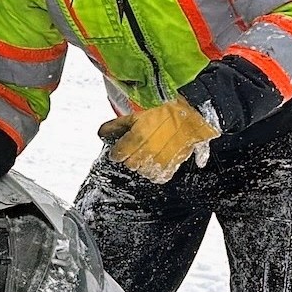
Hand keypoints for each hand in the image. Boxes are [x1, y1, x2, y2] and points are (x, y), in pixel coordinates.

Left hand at [97, 99, 220, 183]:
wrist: (190, 117)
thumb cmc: (164, 114)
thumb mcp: (136, 116)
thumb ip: (116, 125)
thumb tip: (101, 133)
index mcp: (137, 137)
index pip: (118, 155)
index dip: (117, 152)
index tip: (120, 150)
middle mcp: (147, 151)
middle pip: (129, 165)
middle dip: (130, 158)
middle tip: (135, 151)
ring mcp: (160, 161)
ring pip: (142, 172)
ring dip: (142, 166)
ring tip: (146, 156)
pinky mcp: (172, 167)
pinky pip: (158, 178)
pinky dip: (155, 173)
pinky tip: (156, 163)